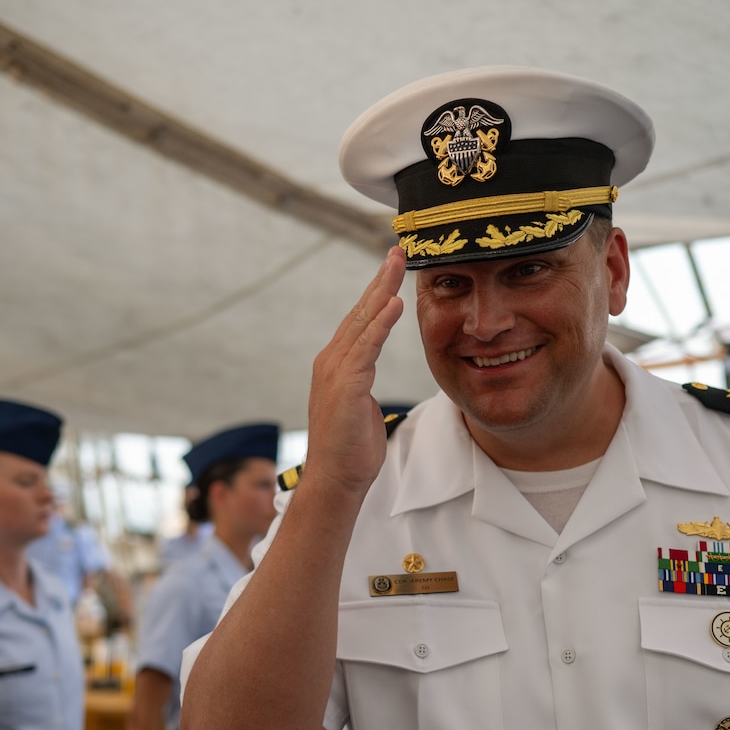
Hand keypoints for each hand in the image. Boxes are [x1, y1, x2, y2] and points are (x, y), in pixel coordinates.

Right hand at [303, 247, 406, 496]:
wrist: (335, 480)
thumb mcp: (359, 406)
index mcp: (337, 364)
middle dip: (379, 279)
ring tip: (398, 264)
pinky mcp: (345, 386)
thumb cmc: (350, 449)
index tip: (393, 267)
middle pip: (360, 312)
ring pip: (362, 323)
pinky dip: (380, 325)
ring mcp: (336, 372)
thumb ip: (361, 383)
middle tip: (397, 249)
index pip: (360, 320)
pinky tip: (394, 304)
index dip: (376, 292)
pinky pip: (366, 348)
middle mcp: (331, 361)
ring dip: (381, 291)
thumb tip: (366, 375)